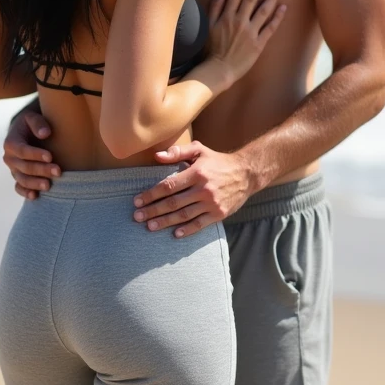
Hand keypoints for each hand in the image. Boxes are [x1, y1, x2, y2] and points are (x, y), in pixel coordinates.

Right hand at [3, 109, 59, 199]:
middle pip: (24, 167)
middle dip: (41, 170)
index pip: (21, 150)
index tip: (50, 156)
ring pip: (22, 179)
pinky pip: (19, 188)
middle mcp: (9, 158)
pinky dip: (25, 192)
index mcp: (11, 142)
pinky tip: (35, 196)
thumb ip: (38, 123)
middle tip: (58, 171)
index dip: (35, 154)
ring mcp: (14, 170)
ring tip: (49, 185)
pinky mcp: (19, 177)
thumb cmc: (33, 123)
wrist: (29, 131)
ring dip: (35, 183)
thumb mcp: (33, 117)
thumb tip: (45, 134)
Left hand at [132, 141, 252, 236]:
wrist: (247, 173)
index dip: (151, 194)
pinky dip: (187, 230)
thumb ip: (178, 152)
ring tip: (150, 226)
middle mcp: (203, 189)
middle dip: (153, 210)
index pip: (168, 186)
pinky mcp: (219, 214)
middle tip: (137, 217)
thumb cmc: (218, 161)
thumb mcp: (200, 150)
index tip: (137, 201)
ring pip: (184, 215)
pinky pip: (200, 224)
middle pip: (173, 202)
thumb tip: (157, 156)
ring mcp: (212, 203)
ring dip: (165, 222)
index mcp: (196, 173)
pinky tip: (175, 234)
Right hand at [207, 0, 285, 85]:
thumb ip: (214, 8)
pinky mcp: (258, 44)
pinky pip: (270, 28)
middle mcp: (239, 21)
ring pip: (263, 10)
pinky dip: (277, 17)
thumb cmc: (210, 50)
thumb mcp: (208, 27)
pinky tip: (284, 7)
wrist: (218, 70)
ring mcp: (250, 32)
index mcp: (227, 16)